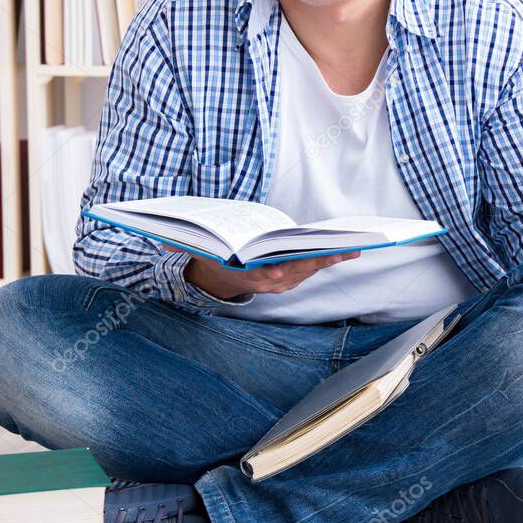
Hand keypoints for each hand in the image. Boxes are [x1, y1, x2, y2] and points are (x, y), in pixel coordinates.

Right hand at [161, 243, 360, 300]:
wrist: (214, 279)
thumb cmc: (210, 255)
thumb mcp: (196, 249)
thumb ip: (185, 244)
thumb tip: (164, 240)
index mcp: (250, 275)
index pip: (279, 269)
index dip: (301, 262)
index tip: (323, 253)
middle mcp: (269, 282)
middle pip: (303, 269)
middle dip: (327, 258)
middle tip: (352, 247)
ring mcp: (281, 283)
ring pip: (311, 270)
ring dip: (334, 258)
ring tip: (358, 245)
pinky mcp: (289, 279)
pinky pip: (312, 269)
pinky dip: (329, 259)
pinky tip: (347, 248)